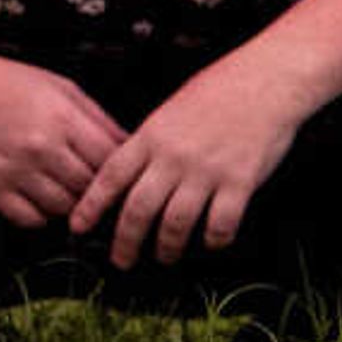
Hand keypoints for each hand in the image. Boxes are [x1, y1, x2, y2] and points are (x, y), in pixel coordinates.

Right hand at [0, 32, 126, 229]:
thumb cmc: (3, 81)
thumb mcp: (60, 86)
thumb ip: (97, 117)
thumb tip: (128, 148)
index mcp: (63, 118)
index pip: (111, 163)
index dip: (120, 173)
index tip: (120, 177)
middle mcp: (41, 147)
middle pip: (89, 190)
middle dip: (96, 191)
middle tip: (94, 188)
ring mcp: (15, 170)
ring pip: (63, 209)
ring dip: (70, 204)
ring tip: (65, 189)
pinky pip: (30, 219)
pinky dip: (40, 214)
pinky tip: (39, 196)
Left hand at [70, 48, 310, 266]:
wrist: (264, 80)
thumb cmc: (218, 90)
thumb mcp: (170, 110)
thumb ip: (151, 142)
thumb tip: (130, 172)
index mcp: (152, 135)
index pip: (111, 176)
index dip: (91, 205)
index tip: (77, 225)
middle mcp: (174, 156)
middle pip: (139, 208)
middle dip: (125, 241)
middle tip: (120, 261)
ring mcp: (206, 171)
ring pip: (176, 222)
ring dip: (168, 246)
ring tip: (165, 256)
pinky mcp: (240, 182)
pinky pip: (221, 223)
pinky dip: (214, 239)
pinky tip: (211, 242)